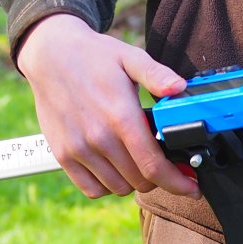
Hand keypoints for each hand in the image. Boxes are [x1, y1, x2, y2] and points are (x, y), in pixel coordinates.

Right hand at [15, 13, 200, 200]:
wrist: (50, 55)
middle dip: (159, 177)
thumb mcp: (130, 57)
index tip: (192, 188)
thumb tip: (180, 88)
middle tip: (163, 162)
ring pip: (118, 188)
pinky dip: (108, 185)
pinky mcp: (63, 155)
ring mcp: (78, 149)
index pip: (153, 166)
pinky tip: (115, 168)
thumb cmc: (94, 56)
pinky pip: (91, 188)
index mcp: (120, 116)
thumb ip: (157, 74)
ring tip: (137, 160)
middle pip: (139, 181)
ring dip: (133, 181)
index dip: (177, 182)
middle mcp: (98, 137)